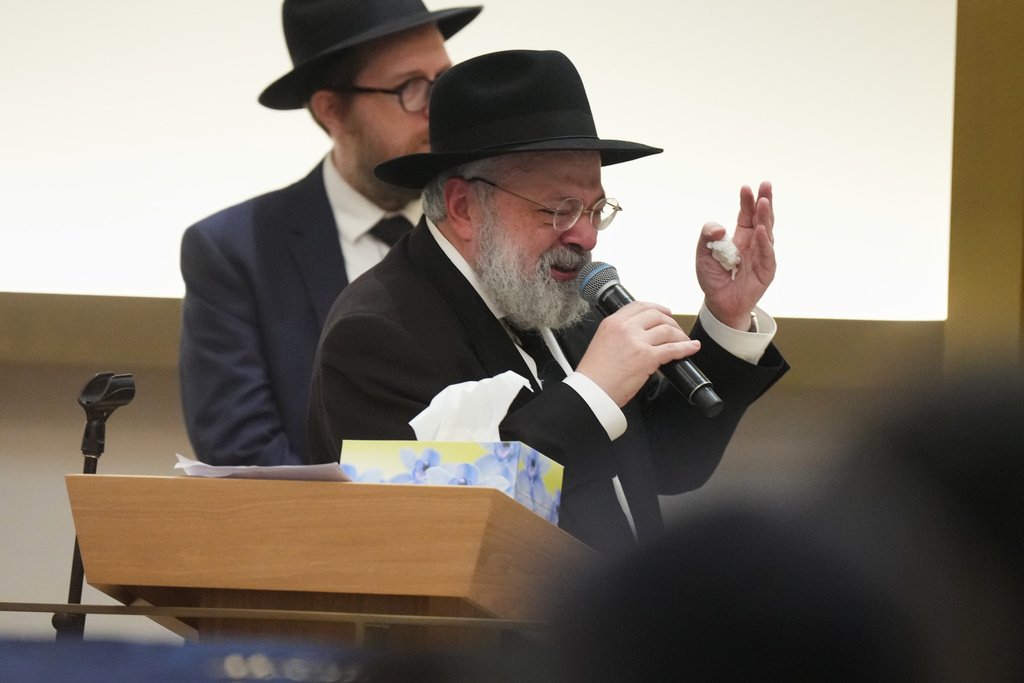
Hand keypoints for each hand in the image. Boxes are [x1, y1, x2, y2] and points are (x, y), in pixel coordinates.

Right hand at [576, 301, 700, 406]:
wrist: (592, 390)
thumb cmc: (595, 373)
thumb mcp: (602, 341)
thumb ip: (619, 333)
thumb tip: (640, 336)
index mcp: (612, 322)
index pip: (639, 306)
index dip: (657, 308)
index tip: (665, 312)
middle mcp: (625, 328)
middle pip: (657, 316)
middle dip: (671, 322)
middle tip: (676, 330)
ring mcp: (637, 342)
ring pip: (667, 331)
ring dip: (680, 335)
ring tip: (684, 341)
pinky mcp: (647, 357)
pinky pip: (673, 349)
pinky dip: (686, 348)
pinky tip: (692, 348)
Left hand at [696, 181, 775, 329]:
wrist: (718, 304)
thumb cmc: (713, 279)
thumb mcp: (703, 253)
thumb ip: (707, 236)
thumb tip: (719, 226)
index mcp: (741, 238)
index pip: (746, 215)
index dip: (746, 202)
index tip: (745, 188)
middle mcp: (754, 244)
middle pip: (761, 219)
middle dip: (763, 202)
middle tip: (765, 185)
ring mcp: (762, 257)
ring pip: (767, 233)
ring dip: (765, 217)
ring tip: (763, 202)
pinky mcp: (765, 272)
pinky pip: (766, 255)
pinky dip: (764, 242)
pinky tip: (761, 230)